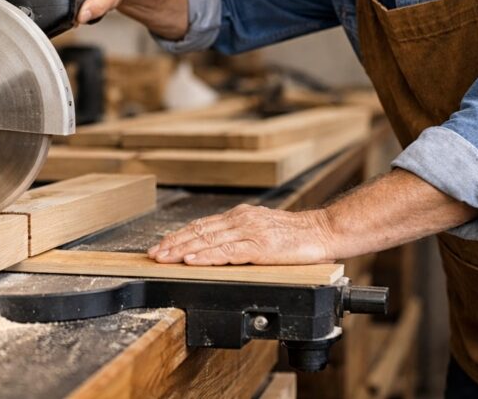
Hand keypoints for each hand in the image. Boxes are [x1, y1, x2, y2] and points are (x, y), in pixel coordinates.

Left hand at [147, 204, 334, 265]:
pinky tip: (193, 260)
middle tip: (153, 254)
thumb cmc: (295, 235)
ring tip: (165, 258)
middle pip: (200, 231)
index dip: (179, 236)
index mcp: (240, 216)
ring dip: (183, 250)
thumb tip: (215, 247)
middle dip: (173, 243)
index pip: (202, 225)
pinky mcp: (260, 247)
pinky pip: (228, 252)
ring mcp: (250, 232)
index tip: (160, 245)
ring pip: (209, 240)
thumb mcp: (261, 229)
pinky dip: (208, 256)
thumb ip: (240, 236)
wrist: (323, 231)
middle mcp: (241, 220)